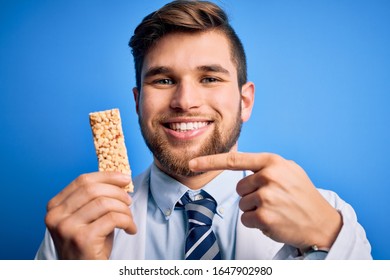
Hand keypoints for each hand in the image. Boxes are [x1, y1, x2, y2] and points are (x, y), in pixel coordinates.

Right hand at [45, 172, 136, 258]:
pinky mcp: (82, 239)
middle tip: (129, 201)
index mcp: (55, 207)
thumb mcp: (87, 218)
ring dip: (124, 209)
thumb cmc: (89, 245)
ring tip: (129, 219)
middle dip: (117, 192)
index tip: (125, 178)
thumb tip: (120, 179)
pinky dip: (127, 221)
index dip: (107, 176)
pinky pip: (113, 219)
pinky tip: (130, 229)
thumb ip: (95, 199)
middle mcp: (56, 216)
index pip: (83, 181)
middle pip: (93, 189)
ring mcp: (67, 228)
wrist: (83, 273)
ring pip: (104, 203)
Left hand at [189, 152, 341, 249]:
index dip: (210, 162)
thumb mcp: (290, 170)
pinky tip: (274, 221)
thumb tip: (242, 167)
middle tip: (273, 199)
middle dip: (251, 195)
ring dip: (255, 209)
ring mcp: (266, 197)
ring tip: (277, 209)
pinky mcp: (264, 217)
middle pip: (239, 187)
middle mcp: (268, 176)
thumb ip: (266, 166)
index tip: (191, 163)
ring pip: (242, 204)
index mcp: (272, 162)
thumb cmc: (303, 195)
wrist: (322, 222)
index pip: (234, 160)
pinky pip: (246, 219)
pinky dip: (256, 223)